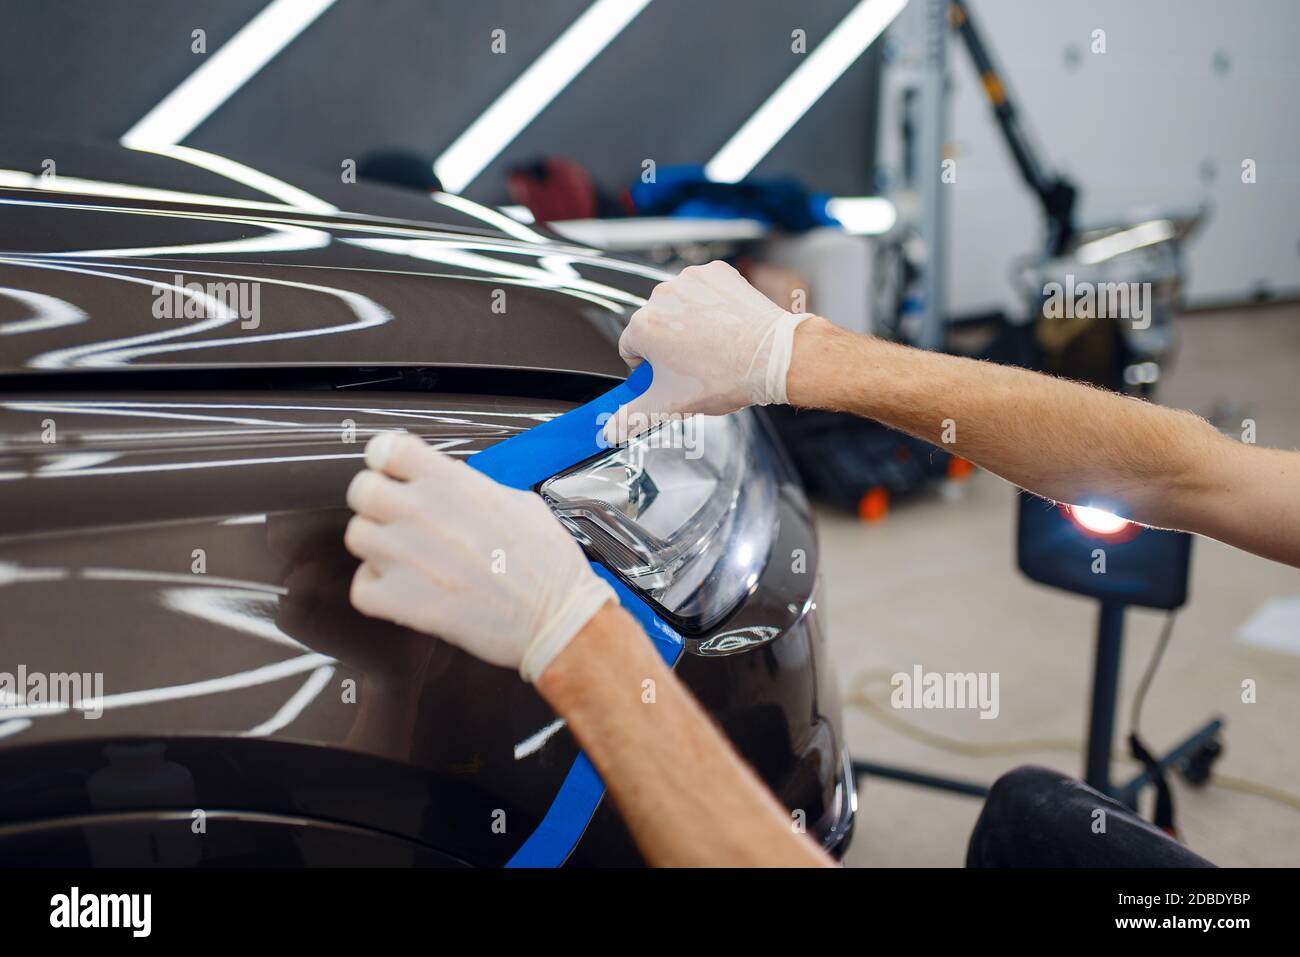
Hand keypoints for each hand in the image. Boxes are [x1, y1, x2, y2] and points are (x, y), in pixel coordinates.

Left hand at [344, 433, 615, 682]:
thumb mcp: (517, 501)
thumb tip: (449, 484)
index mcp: (451, 482)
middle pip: (360, 490)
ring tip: (405, 560)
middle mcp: (421, 512)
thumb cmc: (547, 563)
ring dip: (377, 548)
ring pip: (356, 537)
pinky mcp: (402, 601)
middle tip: (397, 520)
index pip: (386, 448)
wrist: (556, 617)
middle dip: (376, 504)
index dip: (387, 462)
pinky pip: (361, 588)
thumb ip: (471, 487)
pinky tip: (403, 591)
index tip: (392, 473)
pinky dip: (378, 591)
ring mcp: (407, 557)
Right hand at [603, 260, 811, 444]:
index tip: (669, 375)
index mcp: (643, 326)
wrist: (774, 356)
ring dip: (689, 323)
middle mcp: (662, 296)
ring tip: (714, 347)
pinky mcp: (716, 273)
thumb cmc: (725, 377)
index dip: (649, 367)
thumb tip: (611, 431)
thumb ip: (633, 418)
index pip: (630, 348)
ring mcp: (690, 280)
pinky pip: (704, 290)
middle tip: (696, 365)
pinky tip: (726, 325)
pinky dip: (712, 305)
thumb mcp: (671, 406)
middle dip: (669, 345)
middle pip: (655, 325)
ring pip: (679, 306)